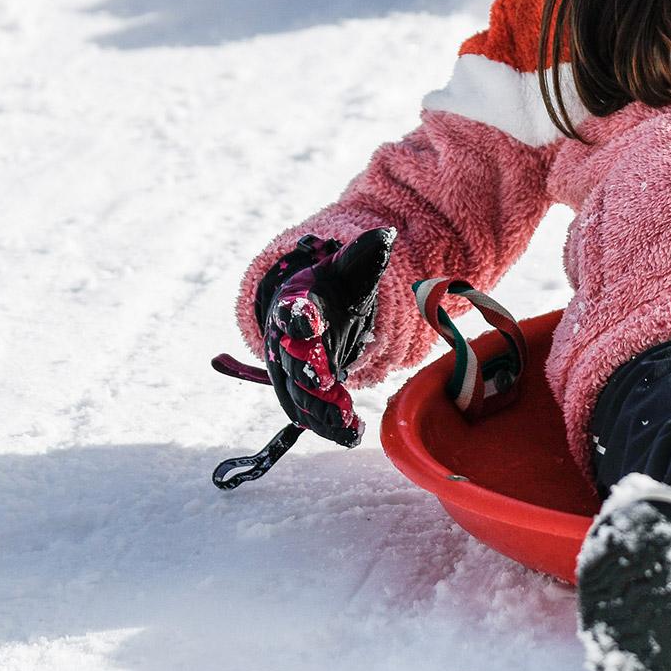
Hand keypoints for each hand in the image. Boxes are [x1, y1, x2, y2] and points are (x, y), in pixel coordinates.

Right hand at [257, 227, 395, 445]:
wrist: (313, 306)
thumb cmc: (334, 283)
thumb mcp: (350, 265)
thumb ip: (365, 253)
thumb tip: (385, 235)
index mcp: (296, 302)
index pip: (292, 309)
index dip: (298, 315)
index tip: (308, 322)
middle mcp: (286, 339)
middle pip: (294, 362)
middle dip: (311, 378)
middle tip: (332, 390)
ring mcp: (290, 368)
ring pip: (300, 395)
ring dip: (321, 413)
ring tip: (348, 428)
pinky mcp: (302, 389)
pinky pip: (310, 411)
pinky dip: (327, 424)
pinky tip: (350, 435)